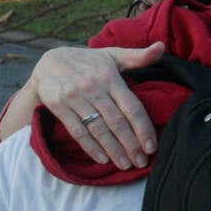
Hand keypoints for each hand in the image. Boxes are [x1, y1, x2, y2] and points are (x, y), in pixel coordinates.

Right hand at [30, 43, 163, 168]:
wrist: (48, 60)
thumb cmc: (89, 61)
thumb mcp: (113, 54)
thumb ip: (138, 56)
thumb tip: (161, 46)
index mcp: (109, 76)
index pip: (131, 107)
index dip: (143, 128)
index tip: (152, 147)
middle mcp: (93, 87)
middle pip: (116, 122)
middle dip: (131, 144)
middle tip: (141, 162)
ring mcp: (74, 97)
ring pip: (98, 129)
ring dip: (113, 149)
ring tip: (125, 164)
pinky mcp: (58, 106)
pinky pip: (77, 130)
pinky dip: (90, 146)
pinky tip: (102, 159)